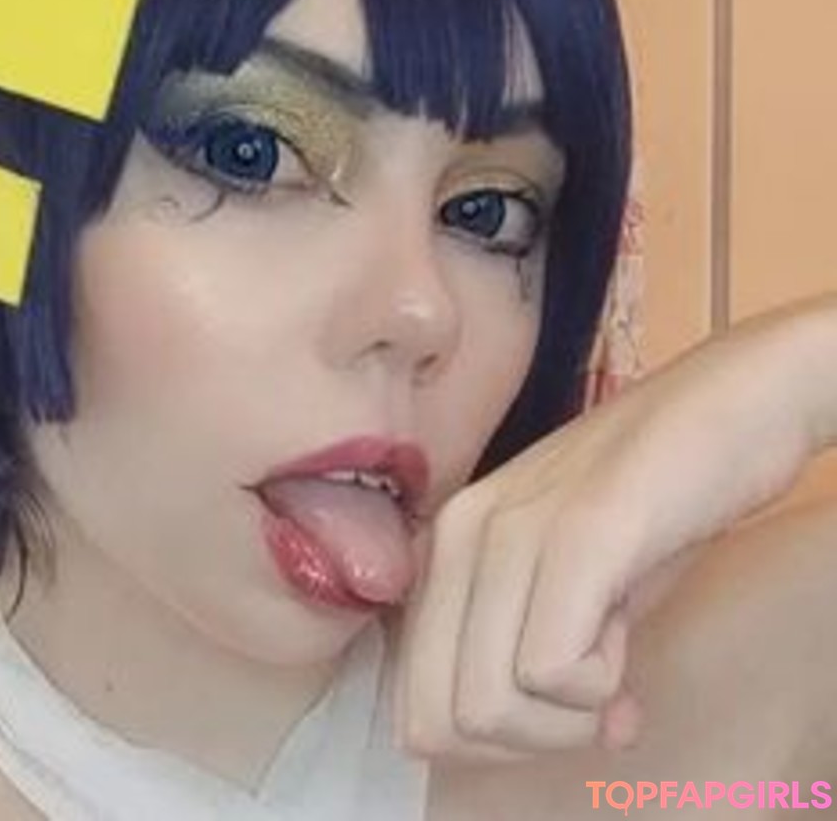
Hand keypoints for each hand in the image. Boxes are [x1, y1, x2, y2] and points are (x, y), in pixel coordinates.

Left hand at [392, 296, 836, 764]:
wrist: (729, 405)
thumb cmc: (652, 496)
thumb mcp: (572, 583)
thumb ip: (535, 653)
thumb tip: (557, 733)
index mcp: (445, 545)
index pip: (413, 702)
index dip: (489, 735)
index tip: (558, 707)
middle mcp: (458, 534)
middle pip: (438, 720)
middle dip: (520, 738)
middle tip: (590, 700)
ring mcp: (511, 529)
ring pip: (486, 707)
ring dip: (563, 718)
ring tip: (612, 657)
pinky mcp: (577, 534)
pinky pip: (552, 671)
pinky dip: (598, 687)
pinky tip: (626, 635)